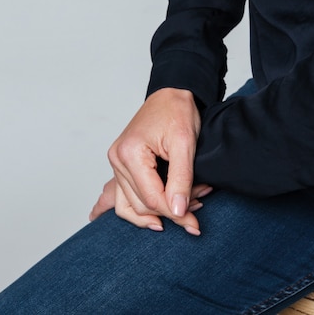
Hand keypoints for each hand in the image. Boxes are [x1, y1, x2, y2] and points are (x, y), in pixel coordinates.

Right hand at [98, 89, 211, 233]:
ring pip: (130, 206)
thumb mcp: (185, 142)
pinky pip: (122, 195)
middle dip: (170, 212)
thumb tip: (178, 211)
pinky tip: (134, 217)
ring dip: (155, 214)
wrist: (171, 92)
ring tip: (181, 215)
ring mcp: (117, 163)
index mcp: (130, 153)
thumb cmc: (177, 110)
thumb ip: (181, 178)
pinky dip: (134, 208)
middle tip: (196, 212)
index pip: (152, 198)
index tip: (194, 222)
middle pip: (141, 205)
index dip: (175, 213)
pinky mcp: (121, 164)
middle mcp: (117, 159)